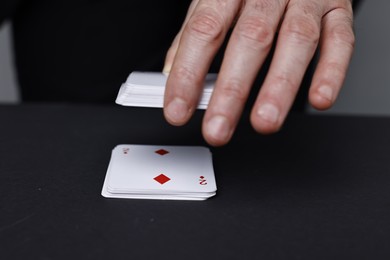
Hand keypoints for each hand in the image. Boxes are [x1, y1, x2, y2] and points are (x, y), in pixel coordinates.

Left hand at [163, 0, 354, 145]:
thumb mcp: (215, 0)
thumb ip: (195, 34)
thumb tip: (172, 72)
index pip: (204, 30)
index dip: (188, 71)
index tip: (179, 109)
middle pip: (249, 39)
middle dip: (232, 89)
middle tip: (218, 128)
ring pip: (295, 40)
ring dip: (279, 85)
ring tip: (264, 121)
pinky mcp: (337, 9)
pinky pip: (339, 39)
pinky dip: (331, 70)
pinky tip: (319, 98)